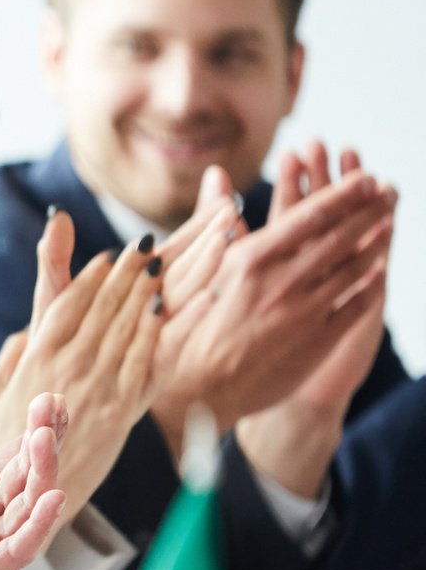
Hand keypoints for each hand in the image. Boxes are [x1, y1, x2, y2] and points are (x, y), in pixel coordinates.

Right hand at [0, 211, 161, 520]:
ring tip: (159, 267)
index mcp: (35, 358)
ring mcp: (97, 388)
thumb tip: (29, 330)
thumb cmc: (14, 442)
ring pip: (126, 328)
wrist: (38, 495)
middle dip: (124, 274)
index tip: (107, 257)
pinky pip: (144, 362)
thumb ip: (14, 354)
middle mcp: (66, 367)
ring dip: (144, 293)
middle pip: (101, 308)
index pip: (66, 305)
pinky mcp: (123, 410)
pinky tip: (167, 310)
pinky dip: (157, 332)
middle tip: (142, 248)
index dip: (89, 277)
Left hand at [0, 361, 65, 569]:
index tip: (48, 396)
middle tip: (52, 408)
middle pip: (31, 476)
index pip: (17, 453)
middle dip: (46, 443)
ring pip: (31, 510)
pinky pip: (16, 553)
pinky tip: (52, 497)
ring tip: (46, 438)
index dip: (37, 427)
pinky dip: (37, 527)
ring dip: (44, 475)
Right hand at [152, 141, 393, 451]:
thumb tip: (217, 175)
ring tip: (387, 223)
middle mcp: (282, 283)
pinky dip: (371, 281)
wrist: (195, 395)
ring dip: (376, 241)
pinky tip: (377, 269)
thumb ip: (213, 220)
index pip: (309, 215)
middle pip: (341, 236)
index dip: (343, 194)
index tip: (364, 178)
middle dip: (369, 210)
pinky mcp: (318, 341)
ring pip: (354, 267)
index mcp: (249, 260)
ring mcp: (305, 313)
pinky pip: (356, 303)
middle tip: (386, 193)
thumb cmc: (182, 330)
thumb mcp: (190, 271)